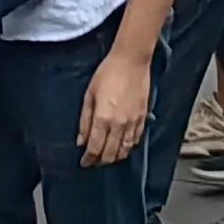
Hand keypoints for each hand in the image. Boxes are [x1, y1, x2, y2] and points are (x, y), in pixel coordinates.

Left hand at [79, 50, 152, 164]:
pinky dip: (127, 147)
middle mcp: (119, 125)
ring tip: (107, 156)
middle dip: (100, 161)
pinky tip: (122, 145)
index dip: (88, 159)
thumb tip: (81, 141)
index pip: (95, 149)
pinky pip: (135, 140)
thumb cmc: (107, 73)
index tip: (84, 162)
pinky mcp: (143, 118)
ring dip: (114, 157)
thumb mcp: (89, 95)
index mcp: (103, 119)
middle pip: (109, 154)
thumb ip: (85, 121)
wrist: (132, 60)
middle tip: (94, 160)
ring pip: (124, 151)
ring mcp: (133, 123)